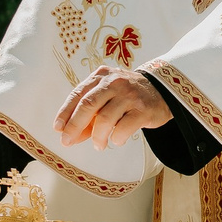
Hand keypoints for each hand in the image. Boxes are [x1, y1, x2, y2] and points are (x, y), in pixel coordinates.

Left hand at [54, 66, 171, 148]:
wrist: (163, 91)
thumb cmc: (129, 96)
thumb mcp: (107, 97)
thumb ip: (90, 114)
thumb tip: (71, 136)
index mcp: (101, 76)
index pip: (77, 94)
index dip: (65, 113)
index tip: (58, 129)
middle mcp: (114, 82)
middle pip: (88, 105)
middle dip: (74, 126)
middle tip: (68, 142)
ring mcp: (130, 95)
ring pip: (104, 119)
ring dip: (97, 137)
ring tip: (98, 145)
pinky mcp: (143, 110)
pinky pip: (123, 128)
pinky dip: (116, 138)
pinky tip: (117, 140)